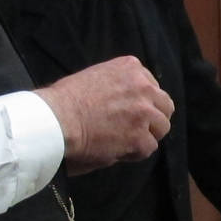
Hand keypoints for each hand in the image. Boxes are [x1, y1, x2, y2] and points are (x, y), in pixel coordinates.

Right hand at [38, 56, 172, 171]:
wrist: (56, 120)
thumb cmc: (64, 101)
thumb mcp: (95, 77)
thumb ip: (118, 86)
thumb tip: (127, 105)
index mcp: (130, 68)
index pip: (152, 86)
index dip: (143, 102)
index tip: (129, 111)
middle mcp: (142, 87)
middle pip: (164, 105)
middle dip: (152, 118)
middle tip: (134, 128)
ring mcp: (143, 112)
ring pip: (161, 127)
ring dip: (146, 135)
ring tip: (124, 140)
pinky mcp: (139, 137)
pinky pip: (149, 147)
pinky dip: (135, 152)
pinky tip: (117, 150)